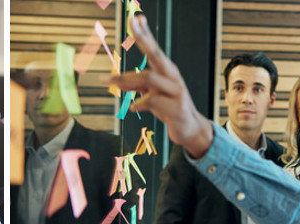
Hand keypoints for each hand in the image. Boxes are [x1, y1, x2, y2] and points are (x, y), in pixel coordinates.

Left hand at [104, 15, 213, 156]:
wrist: (190, 129)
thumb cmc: (169, 108)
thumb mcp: (150, 94)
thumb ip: (135, 86)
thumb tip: (116, 80)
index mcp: (167, 71)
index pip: (154, 49)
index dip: (145, 33)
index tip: (136, 18)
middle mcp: (172, 77)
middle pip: (155, 54)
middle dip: (143, 38)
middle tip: (132, 23)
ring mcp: (176, 91)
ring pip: (148, 78)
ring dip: (126, 79)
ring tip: (109, 82)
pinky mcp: (175, 107)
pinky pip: (151, 101)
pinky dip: (139, 103)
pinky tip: (133, 107)